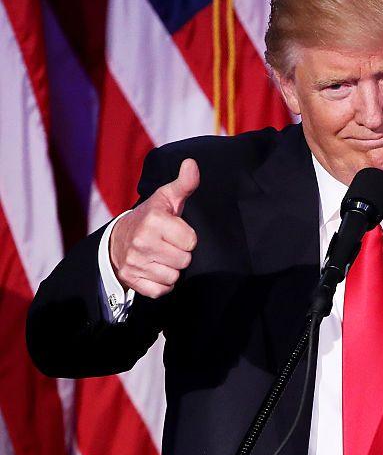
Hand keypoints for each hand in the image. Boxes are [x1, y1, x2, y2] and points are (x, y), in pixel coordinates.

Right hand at [110, 158, 199, 298]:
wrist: (118, 238)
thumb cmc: (151, 218)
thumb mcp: (166, 198)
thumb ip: (184, 184)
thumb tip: (192, 164)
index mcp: (154, 220)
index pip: (191, 241)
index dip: (187, 238)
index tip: (175, 232)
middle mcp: (142, 242)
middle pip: (184, 261)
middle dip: (180, 254)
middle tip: (168, 245)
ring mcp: (135, 262)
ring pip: (173, 277)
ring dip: (171, 269)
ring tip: (161, 256)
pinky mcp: (132, 279)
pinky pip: (161, 290)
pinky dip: (161, 283)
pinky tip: (155, 269)